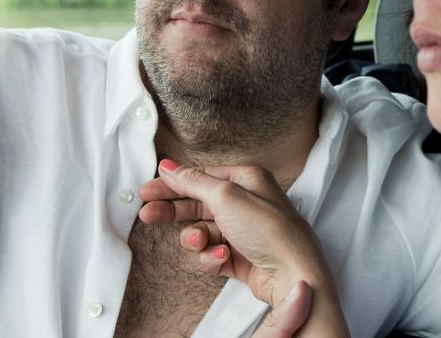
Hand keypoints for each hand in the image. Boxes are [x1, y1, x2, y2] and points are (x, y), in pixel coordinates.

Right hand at [137, 160, 348, 336]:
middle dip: (174, 211)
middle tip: (148, 215)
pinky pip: (212, 254)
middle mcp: (245, 203)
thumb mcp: (226, 196)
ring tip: (199, 243)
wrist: (292, 274)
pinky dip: (212, 257)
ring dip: (196, 239)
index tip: (148, 190)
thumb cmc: (268, 230)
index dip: (173, 183)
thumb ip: (193, 181)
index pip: (201, 177)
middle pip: (197, 203)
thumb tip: (169, 166)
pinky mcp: (240, 257)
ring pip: (202, 232)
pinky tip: (222, 257)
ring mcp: (242, 232)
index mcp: (246, 179)